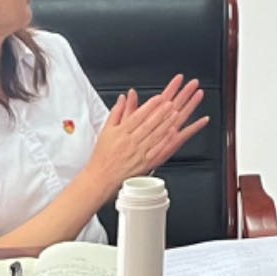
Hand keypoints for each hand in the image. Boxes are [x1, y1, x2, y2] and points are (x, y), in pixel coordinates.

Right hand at [86, 75, 208, 196]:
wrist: (101, 178)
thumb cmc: (103, 155)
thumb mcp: (106, 131)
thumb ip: (116, 112)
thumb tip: (123, 97)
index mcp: (121, 133)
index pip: (137, 116)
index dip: (149, 106)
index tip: (158, 98)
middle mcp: (129, 143)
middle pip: (148, 125)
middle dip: (161, 112)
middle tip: (171, 103)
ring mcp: (137, 153)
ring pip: (154, 136)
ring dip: (165, 124)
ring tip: (175, 114)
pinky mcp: (144, 163)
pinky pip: (156, 151)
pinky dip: (164, 141)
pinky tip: (172, 133)